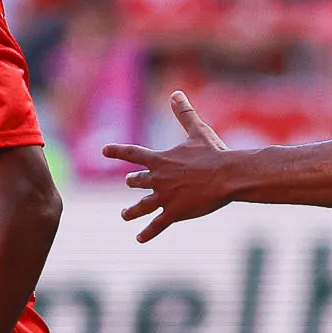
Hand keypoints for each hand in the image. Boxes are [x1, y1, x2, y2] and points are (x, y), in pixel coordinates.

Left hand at [107, 90, 234, 243]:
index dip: (117, 151)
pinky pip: (157, 225)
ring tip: (125, 215)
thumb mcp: (197, 131)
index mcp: (160, 159)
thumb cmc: (214, 153)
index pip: (133, 153)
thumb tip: (176, 93)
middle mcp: (157, 179)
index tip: (104, 150)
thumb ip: (184, 113)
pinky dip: (147, 232)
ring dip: (132, 211)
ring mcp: (164, 197)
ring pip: (142, 206)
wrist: (227, 176)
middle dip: (135, 182)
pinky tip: (139, 239)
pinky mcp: (174, 213)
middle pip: (138, 181)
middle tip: (131, 183)